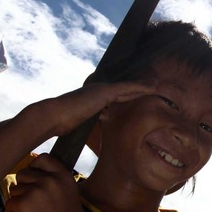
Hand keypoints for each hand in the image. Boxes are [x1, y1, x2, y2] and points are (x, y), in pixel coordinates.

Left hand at [5, 154, 90, 211]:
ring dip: (20, 201)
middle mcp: (50, 179)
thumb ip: (53, 180)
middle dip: (25, 187)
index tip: (37, 180)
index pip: (42, 158)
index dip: (35, 168)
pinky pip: (9, 204)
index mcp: (64, 174)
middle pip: (23, 173)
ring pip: (14, 189)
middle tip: (37, 204)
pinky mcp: (23, 204)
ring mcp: (36, 190)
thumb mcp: (68, 192)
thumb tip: (28, 171)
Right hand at [33, 81, 155, 136]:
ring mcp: (102, 89)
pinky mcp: (105, 92)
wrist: (52, 116)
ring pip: (129, 87)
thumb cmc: (62, 122)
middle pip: (126, 88)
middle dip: (140, 87)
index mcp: (95, 97)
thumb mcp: (80, 122)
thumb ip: (90, 121)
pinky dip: (141, 87)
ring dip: (145, 85)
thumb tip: (94, 126)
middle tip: (155, 85)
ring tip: (159, 85)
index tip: (142, 94)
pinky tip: (153, 87)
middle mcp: (100, 90)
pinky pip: (127, 88)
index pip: (118, 95)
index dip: (131, 94)